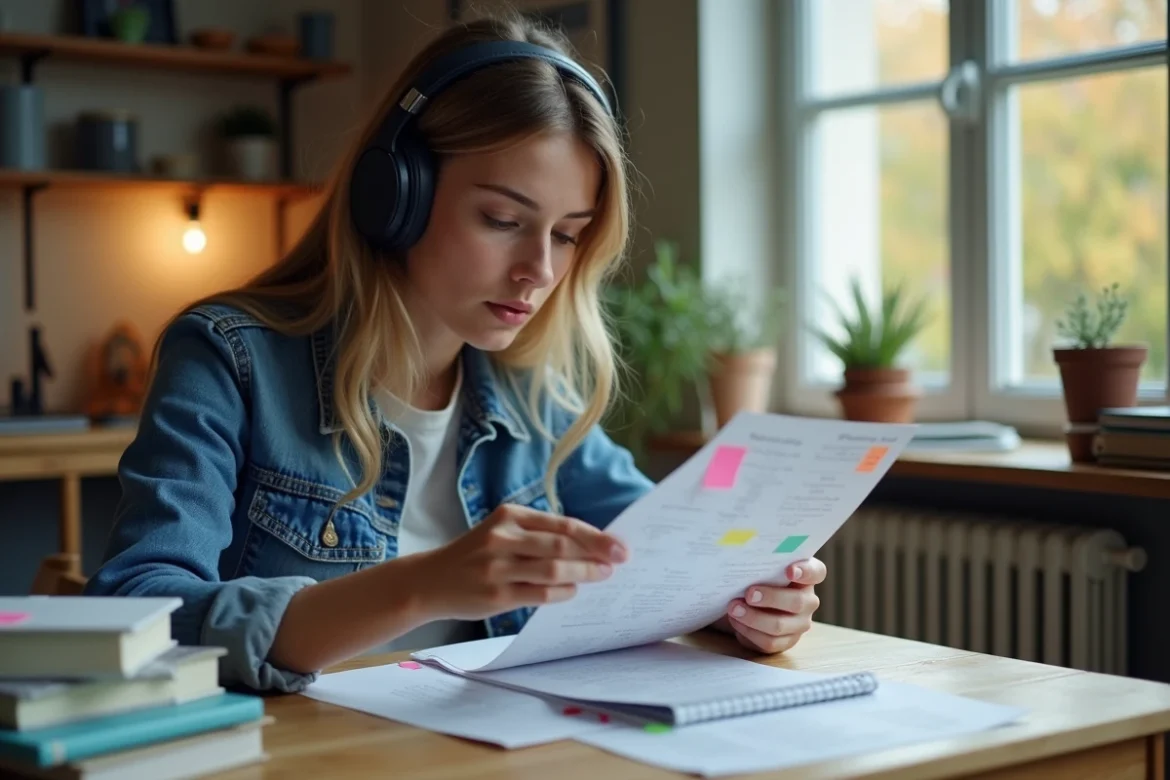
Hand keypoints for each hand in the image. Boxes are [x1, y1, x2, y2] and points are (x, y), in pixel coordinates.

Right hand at [413, 504, 627, 620]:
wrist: (429, 581)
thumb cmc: (474, 556)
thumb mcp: (501, 533)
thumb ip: (538, 536)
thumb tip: (589, 548)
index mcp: (509, 516)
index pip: (562, 524)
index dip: (595, 535)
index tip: (619, 545)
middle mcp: (503, 537)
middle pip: (561, 545)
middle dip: (596, 554)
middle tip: (620, 561)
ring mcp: (498, 567)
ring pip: (553, 569)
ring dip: (583, 573)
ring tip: (602, 576)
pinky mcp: (496, 595)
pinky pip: (539, 594)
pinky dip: (562, 592)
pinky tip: (573, 591)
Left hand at [722, 558, 825, 653]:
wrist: (751, 603)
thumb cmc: (759, 577)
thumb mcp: (763, 567)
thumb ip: (762, 562)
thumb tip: (742, 554)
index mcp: (807, 576)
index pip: (816, 572)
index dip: (805, 572)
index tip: (789, 570)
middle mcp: (808, 600)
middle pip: (797, 602)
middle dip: (771, 598)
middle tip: (749, 593)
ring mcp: (799, 623)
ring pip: (780, 625)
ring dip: (754, 618)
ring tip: (734, 608)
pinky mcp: (786, 641)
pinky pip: (769, 641)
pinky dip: (749, 632)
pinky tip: (736, 621)